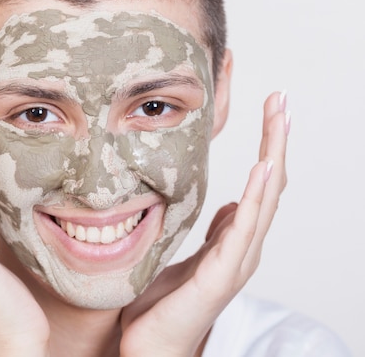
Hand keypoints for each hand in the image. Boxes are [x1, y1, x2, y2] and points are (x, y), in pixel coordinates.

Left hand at [119, 91, 288, 356]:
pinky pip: (244, 230)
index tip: (270, 110)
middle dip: (277, 141)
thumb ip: (215, 232)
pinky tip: (265, 168)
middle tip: (282, 100)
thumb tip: (233, 204)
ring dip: (274, 156)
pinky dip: (258, 197)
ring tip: (281, 118)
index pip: (259, 186)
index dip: (268, 147)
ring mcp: (236, 262)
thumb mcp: (190, 255)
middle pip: (270, 186)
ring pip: (265, 200)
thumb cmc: (165, 305)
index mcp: (233, 240)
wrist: (149, 347)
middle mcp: (242, 248)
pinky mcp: (221, 275)